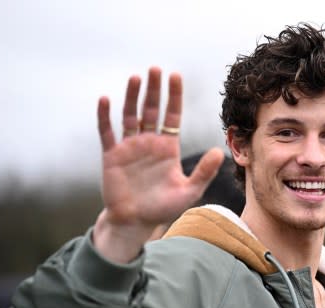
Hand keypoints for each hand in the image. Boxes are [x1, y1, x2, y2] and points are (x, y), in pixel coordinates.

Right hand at [93, 67, 223, 262]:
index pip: (172, 116)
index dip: (174, 96)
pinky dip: (105, 116)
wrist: (135, 222)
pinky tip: (106, 100)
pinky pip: (108, 132)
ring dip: (132, 97)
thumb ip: (204, 172)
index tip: (175, 76)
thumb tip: (219, 151)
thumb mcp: (189, 190)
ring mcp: (130, 146)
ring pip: (130, 115)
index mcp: (168, 147)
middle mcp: (149, 142)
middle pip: (152, 109)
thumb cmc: (162, 208)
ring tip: (135, 78)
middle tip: (155, 69)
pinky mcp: (112, 155)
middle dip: (154, 90)